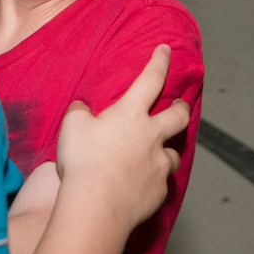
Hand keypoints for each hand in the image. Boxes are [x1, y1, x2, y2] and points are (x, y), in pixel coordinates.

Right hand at [54, 44, 189, 232]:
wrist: (98, 205)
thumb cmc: (84, 160)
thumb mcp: (72, 126)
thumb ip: (80, 112)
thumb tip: (84, 109)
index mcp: (131, 114)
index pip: (150, 79)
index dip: (159, 61)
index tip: (165, 49)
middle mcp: (152, 136)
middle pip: (178, 116)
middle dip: (181, 107)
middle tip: (181, 104)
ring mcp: (159, 165)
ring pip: (174, 152)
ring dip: (168, 149)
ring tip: (160, 152)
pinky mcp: (159, 191)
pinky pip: (161, 181)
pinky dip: (155, 179)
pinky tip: (144, 184)